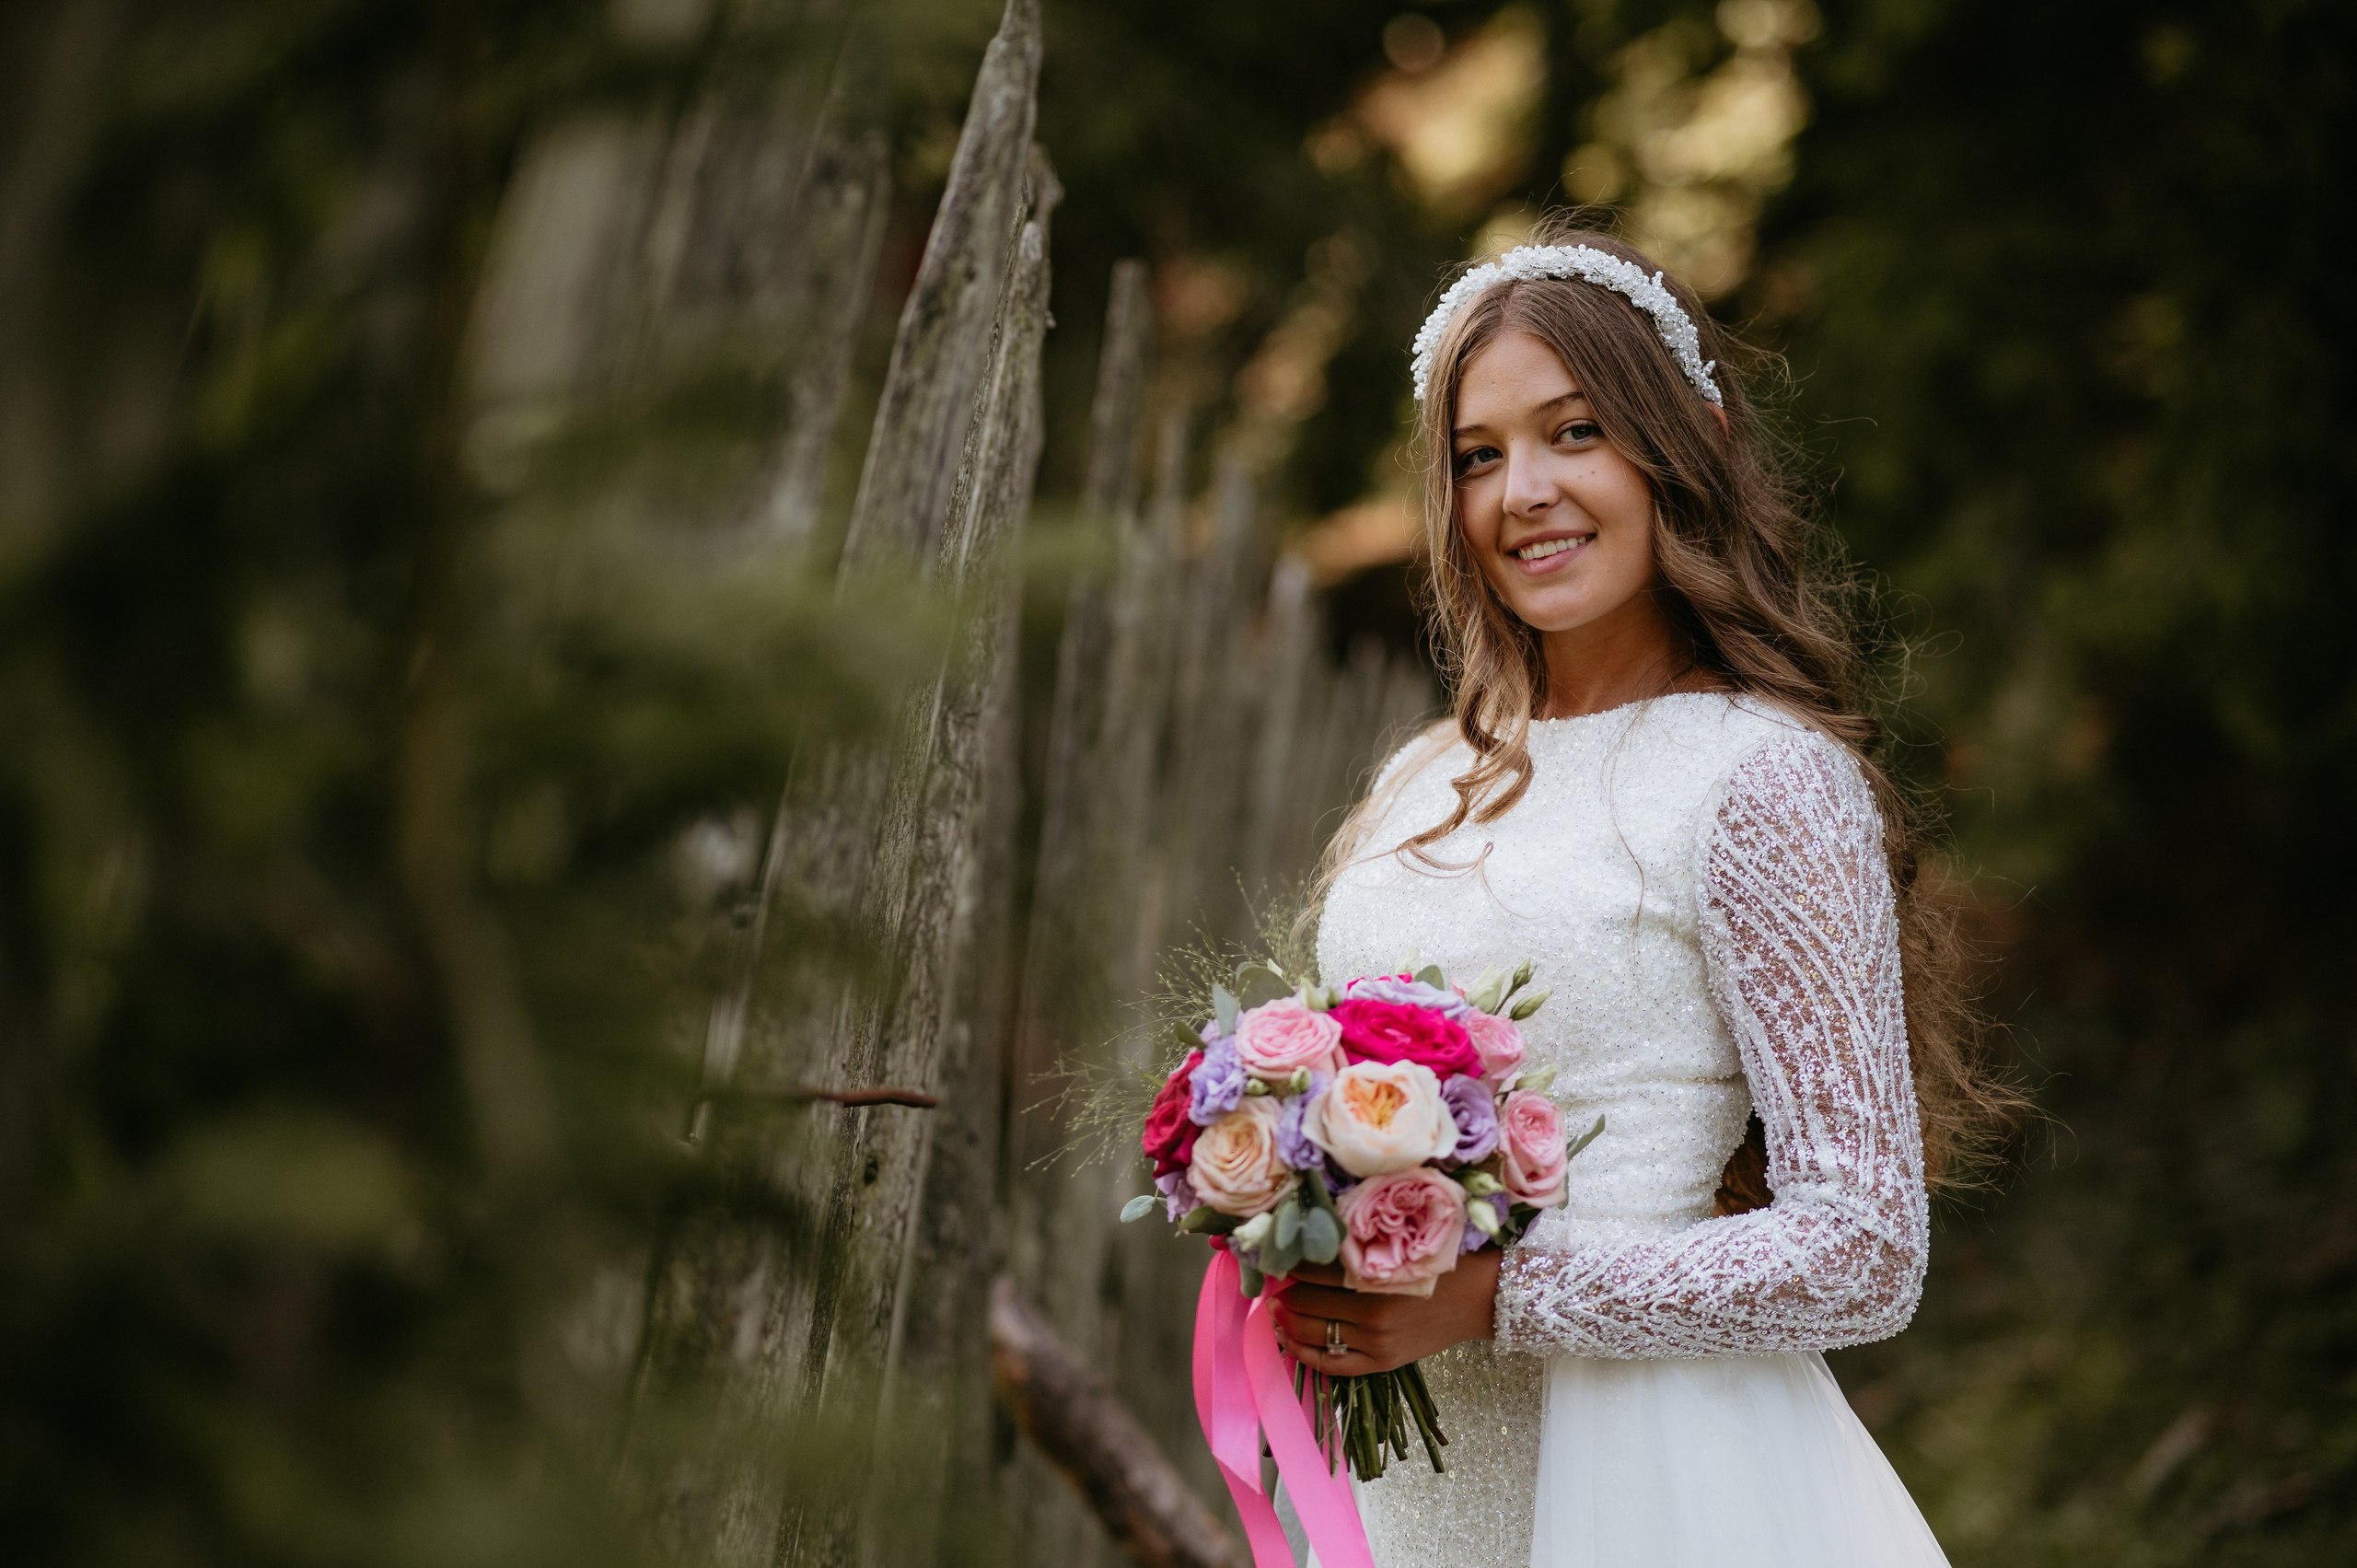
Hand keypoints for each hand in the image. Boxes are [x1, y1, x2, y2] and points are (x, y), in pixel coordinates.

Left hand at [1268, 1246, 1502, 1373]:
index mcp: (1378, 1276)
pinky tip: (1288, 1340)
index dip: (1291, 1262)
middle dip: (1285, 1290)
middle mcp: (1374, 1313)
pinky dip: (1305, 1354)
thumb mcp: (1402, 1244)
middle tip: (1272, 1279)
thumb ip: (1360, 1246)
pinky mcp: (1383, 1363)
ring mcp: (1377, 1342)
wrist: (1481, 1297)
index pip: (1316, 1269)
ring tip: (1275, 1307)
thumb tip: (1313, 1243)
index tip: (1277, 1252)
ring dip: (1288, 1320)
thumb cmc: (1443, 1262)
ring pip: (1314, 1334)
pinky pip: (1333, 1364)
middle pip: (1309, 1302)